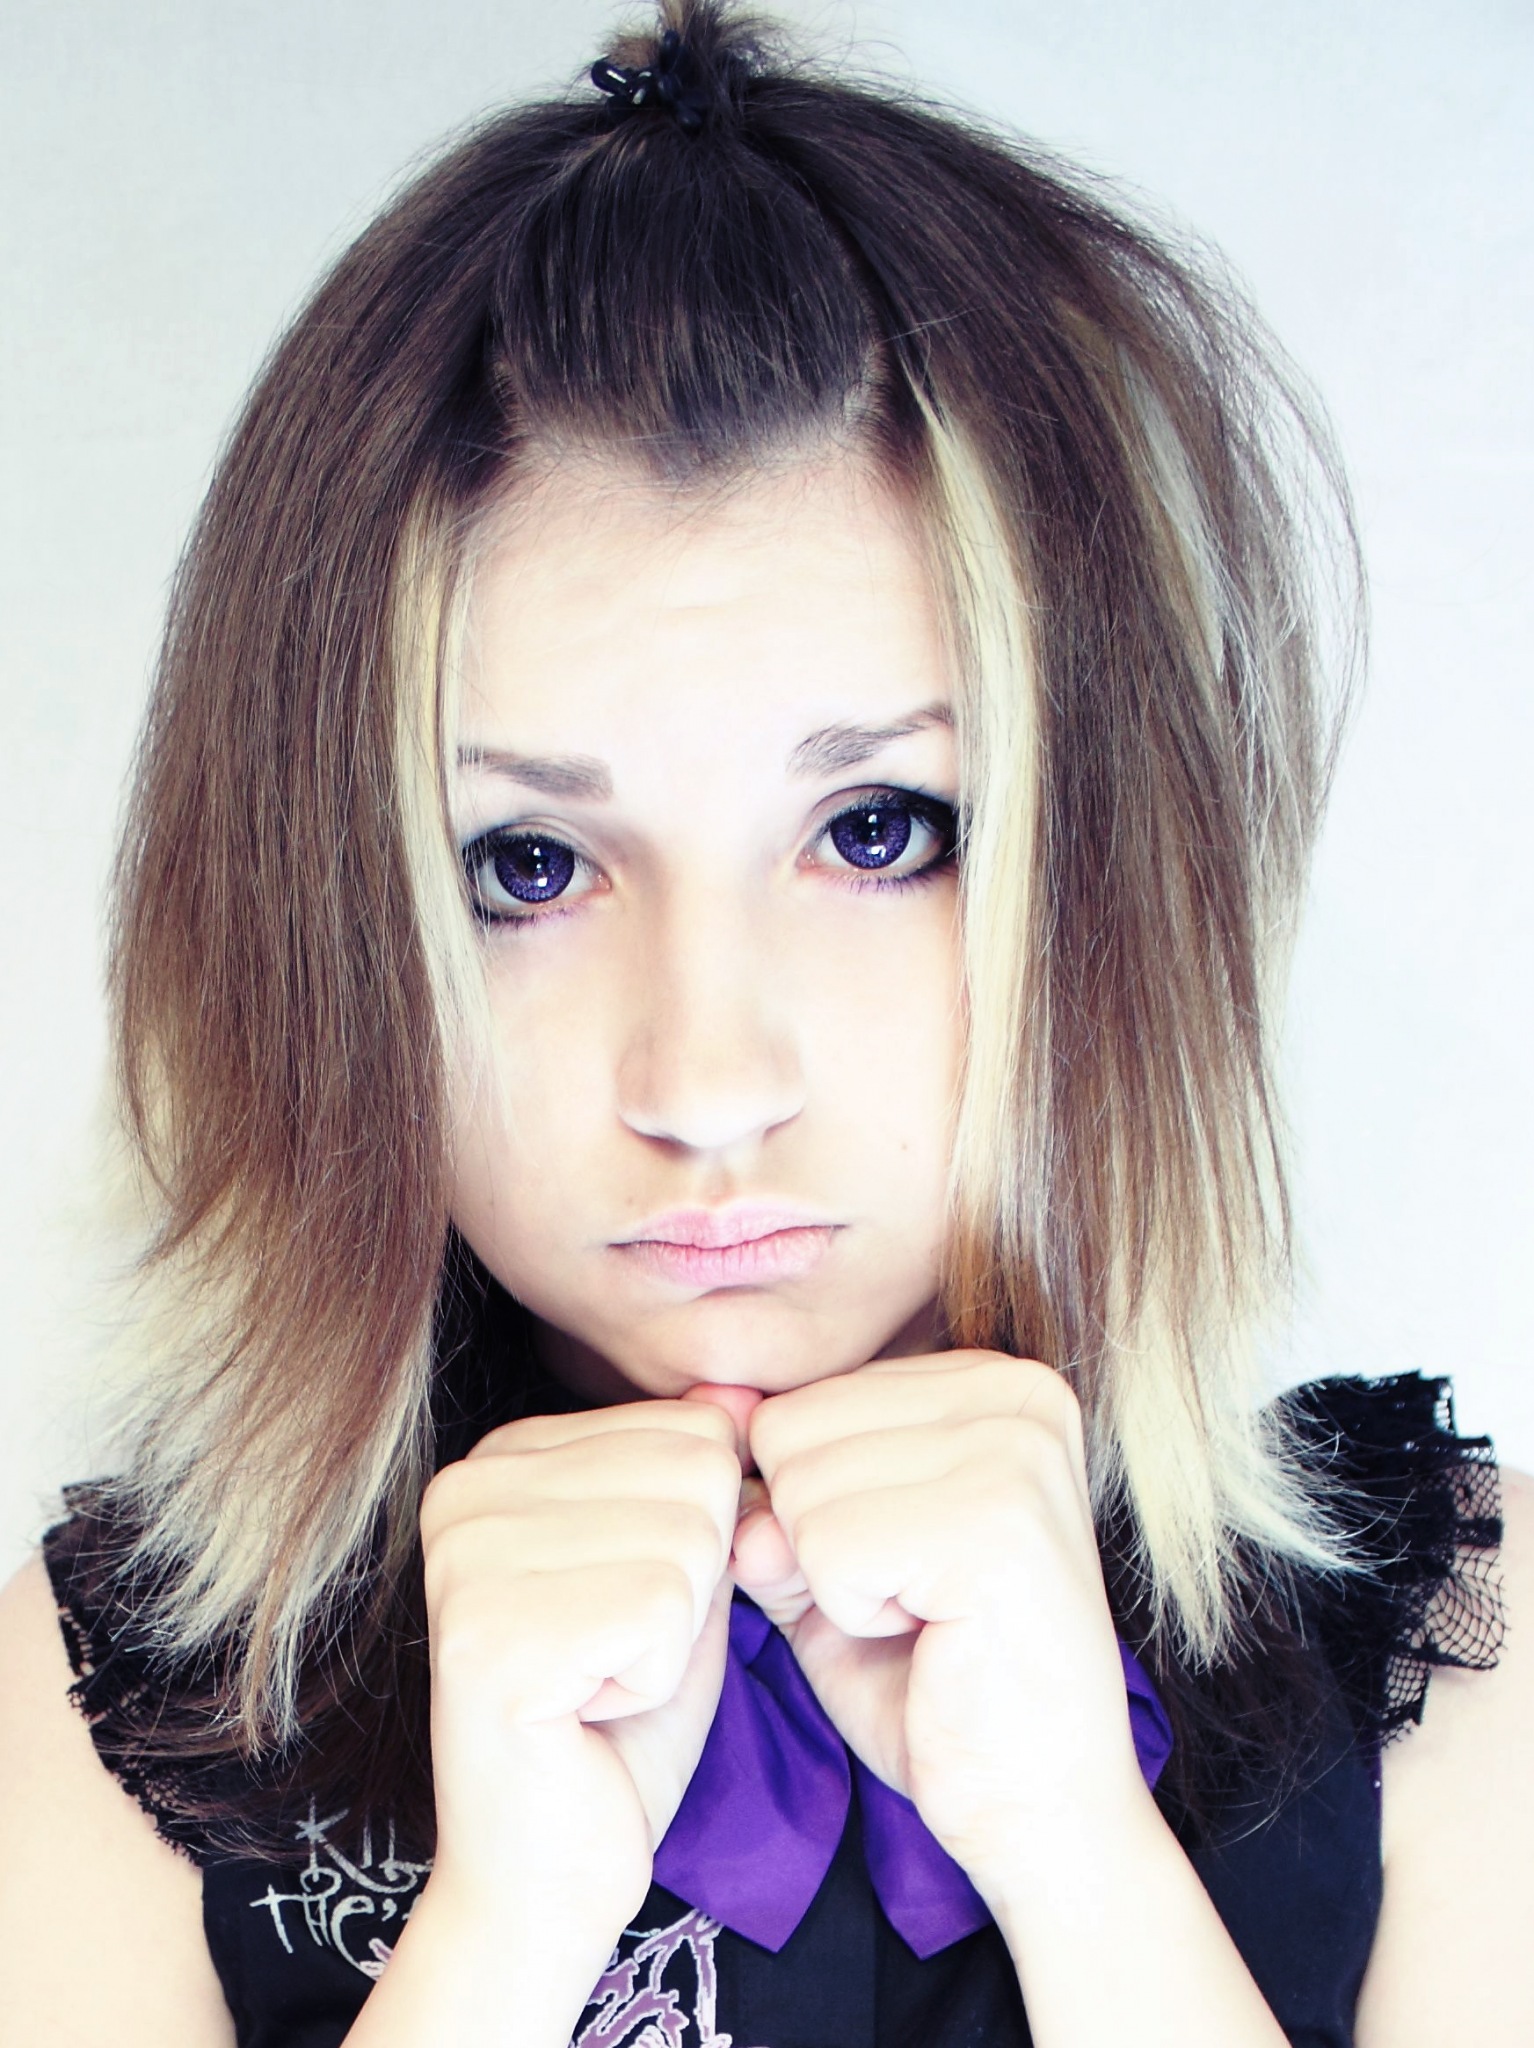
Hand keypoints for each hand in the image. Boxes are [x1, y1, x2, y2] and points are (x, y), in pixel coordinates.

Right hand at [417, 1401, 740, 1959]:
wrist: (546, 1879)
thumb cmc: (618, 1723)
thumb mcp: (683, 1574)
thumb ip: (706, 1479)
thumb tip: (739, 1393)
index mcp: (501, 1457)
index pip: (689, 1429)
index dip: (701, 1542)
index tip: (624, 1611)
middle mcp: (465, 1488)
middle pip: (695, 1477)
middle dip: (694, 1587)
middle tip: (615, 1657)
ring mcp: (465, 1558)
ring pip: (688, 1544)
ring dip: (674, 1637)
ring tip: (598, 1683)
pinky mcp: (488, 1634)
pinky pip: (664, 1613)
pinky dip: (657, 1681)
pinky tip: (587, 1713)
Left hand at [731, 1353, 1146, 1896]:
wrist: (1033, 1810)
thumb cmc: (932, 1684)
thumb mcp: (828, 1563)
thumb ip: (770, 1489)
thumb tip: (715, 1408)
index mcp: (993, 1379)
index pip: (802, 1403)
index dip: (816, 1511)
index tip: (906, 1568)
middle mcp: (1018, 1394)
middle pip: (794, 1435)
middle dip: (818, 1542)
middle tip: (913, 1604)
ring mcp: (1016, 1455)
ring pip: (803, 1491)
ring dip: (836, 1582)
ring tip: (926, 1618)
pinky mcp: (997, 1529)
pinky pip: (829, 1550)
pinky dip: (852, 1617)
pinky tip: (933, 1638)